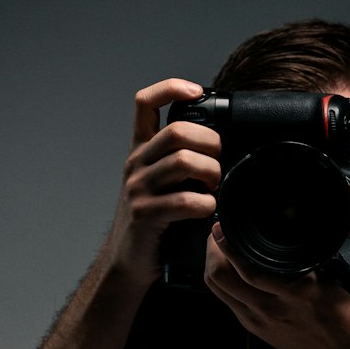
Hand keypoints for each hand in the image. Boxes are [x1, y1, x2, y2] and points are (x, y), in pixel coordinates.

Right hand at [104, 79, 220, 287]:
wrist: (129, 260)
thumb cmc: (156, 221)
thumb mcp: (161, 182)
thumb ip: (180, 160)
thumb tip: (221, 146)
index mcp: (141, 150)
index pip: (145, 103)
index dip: (170, 88)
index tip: (196, 91)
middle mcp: (136, 164)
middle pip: (178, 132)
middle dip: (211, 144)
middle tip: (219, 163)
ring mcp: (138, 188)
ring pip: (184, 162)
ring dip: (211, 173)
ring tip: (215, 188)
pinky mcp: (144, 214)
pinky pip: (184, 200)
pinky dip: (205, 204)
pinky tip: (207, 210)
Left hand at [203, 165, 349, 348]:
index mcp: (299, 289)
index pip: (250, 268)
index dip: (230, 244)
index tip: (224, 220)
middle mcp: (274, 308)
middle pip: (223, 276)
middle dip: (214, 248)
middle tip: (218, 225)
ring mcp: (260, 321)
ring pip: (218, 288)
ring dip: (213, 262)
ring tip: (219, 241)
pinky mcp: (254, 328)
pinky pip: (225, 299)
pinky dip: (220, 278)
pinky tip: (226, 262)